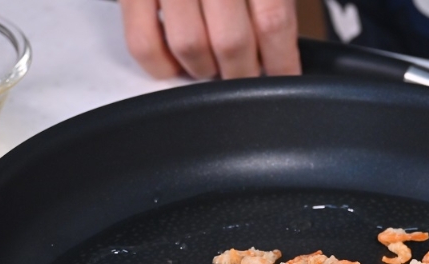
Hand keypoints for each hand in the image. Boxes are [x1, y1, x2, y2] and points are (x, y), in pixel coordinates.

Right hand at [118, 0, 300, 79]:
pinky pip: (143, 42)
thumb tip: (282, 40)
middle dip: (244, 73)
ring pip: (190, 47)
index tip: (285, 78)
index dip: (282, 60)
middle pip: (232, 43)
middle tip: (249, 74)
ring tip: (216, 66)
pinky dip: (162, 65)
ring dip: (207, 70)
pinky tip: (177, 61)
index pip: (273, 21)